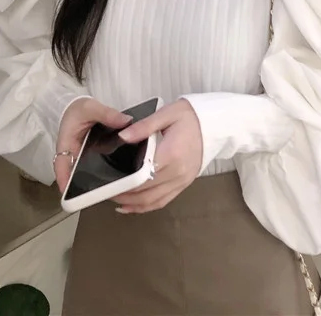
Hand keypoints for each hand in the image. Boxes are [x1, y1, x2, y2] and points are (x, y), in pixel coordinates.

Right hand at [54, 98, 132, 193]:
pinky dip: (111, 170)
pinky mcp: (96, 158)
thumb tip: (125, 121)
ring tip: (115, 188)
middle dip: (85, 187)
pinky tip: (124, 174)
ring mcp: (85, 159)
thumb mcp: (90, 108)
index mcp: (66, 144)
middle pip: (76, 175)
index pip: (61, 164)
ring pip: (90, 173)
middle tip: (98, 195)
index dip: (63, 179)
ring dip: (100, 180)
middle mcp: (75, 156)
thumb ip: (106, 114)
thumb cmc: (79, 110)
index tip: (67, 192)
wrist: (82, 109)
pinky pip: (102, 166)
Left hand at [111, 99, 202, 213]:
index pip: (142, 176)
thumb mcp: (166, 114)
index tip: (108, 182)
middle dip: (124, 195)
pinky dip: (148, 206)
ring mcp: (182, 181)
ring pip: (154, 201)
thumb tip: (122, 136)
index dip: (124, 182)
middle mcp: (177, 172)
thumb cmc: (190, 116)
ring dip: (134, 204)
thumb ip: (143, 127)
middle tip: (106, 191)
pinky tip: (134, 205)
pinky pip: (164, 201)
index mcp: (171, 154)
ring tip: (116, 200)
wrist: (214, 123)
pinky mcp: (184, 184)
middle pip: (146, 192)